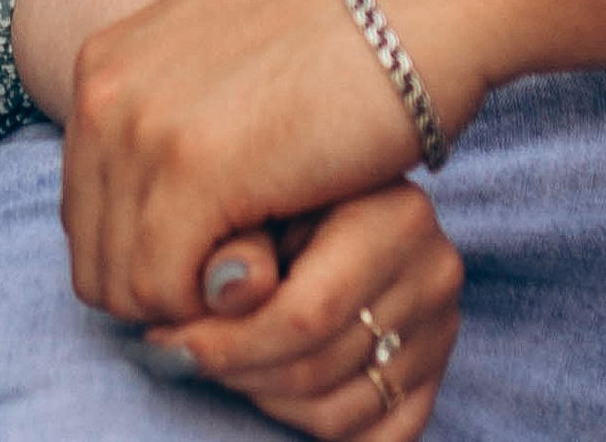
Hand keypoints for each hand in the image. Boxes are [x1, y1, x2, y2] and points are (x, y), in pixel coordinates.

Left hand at [63, 0, 487, 337]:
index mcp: (106, 62)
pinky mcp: (194, 170)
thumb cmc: (331, 35)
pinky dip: (216, 307)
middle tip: (237, 276)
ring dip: (193, 301)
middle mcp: (105, 90)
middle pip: (94, 254)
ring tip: (260, 266)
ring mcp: (145, 128)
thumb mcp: (217, 56)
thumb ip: (167, 116)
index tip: (206, 263)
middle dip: (161, 288)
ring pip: (125, 284)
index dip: (142, 256)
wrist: (409, 7)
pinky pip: (168, 291)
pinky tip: (271, 271)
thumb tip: (145, 201)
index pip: (83, 209)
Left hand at [134, 189, 462, 435]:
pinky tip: (270, 387)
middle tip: (180, 354)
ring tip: (223, 363)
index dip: (225, 342)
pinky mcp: (437, 374)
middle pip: (315, 369)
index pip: (304, 316)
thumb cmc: (288, 189)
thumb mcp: (263, 194)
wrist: (341, 192)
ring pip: (336, 414)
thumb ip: (239, 242)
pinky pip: (376, 439)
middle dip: (233, 372)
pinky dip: (314, 427)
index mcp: (396, 216)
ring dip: (264, 400)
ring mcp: (442, 330)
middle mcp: (433, 274)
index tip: (163, 341)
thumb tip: (218, 295)